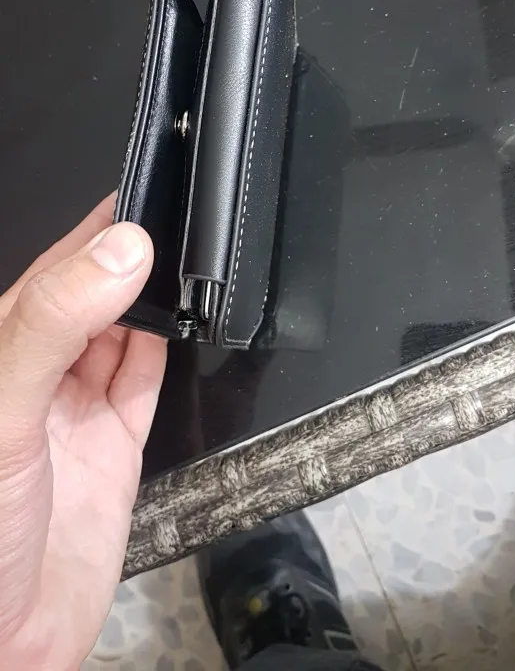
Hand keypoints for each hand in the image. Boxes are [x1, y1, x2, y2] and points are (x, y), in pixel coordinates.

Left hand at [0, 196, 166, 669]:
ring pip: (123, 332)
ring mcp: (76, 409)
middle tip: (181, 220)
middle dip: (131, 259)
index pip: (50, 273)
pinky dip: (167, 347)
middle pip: (93, 297)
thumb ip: (56, 325)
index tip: (141, 193)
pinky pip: (145, 381)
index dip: (93, 233)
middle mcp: (37, 375)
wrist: (1, 644)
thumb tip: (120, 250)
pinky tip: (183, 320)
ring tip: (191, 258)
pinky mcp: (115, 446)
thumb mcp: (3, 410)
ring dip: (154, 299)